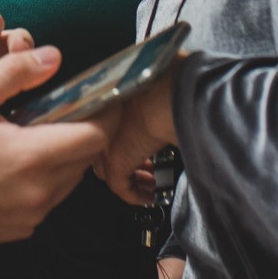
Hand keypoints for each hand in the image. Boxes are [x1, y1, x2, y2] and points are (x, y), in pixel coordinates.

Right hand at [0, 46, 111, 246]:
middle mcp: (40, 190)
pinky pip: (51, 198)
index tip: (99, 100)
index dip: (104, 115)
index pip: (96, 136)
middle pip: (88, 157)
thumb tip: (52, 57)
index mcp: (31, 156)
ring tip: (34, 136)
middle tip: (61, 111)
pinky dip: (46, 179)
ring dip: (64, 156)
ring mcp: (34, 214)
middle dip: (83, 132)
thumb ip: (12, 73)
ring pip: (72, 179)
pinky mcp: (25, 228)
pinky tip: (18, 164)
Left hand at [94, 63, 182, 205]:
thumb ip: (161, 96)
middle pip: (106, 148)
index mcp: (112, 97)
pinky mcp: (116, 161)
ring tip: (152, 184)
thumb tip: (172, 100)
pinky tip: (149, 197)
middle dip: (128, 159)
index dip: (126, 137)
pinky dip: (135, 195)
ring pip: (113, 168)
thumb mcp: (164, 87)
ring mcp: (107, 141)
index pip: (110, 125)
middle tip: (148, 168)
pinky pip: (121, 187)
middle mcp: (104, 120)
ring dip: (134, 178)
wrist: (172, 91)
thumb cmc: (172, 81)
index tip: (143, 145)